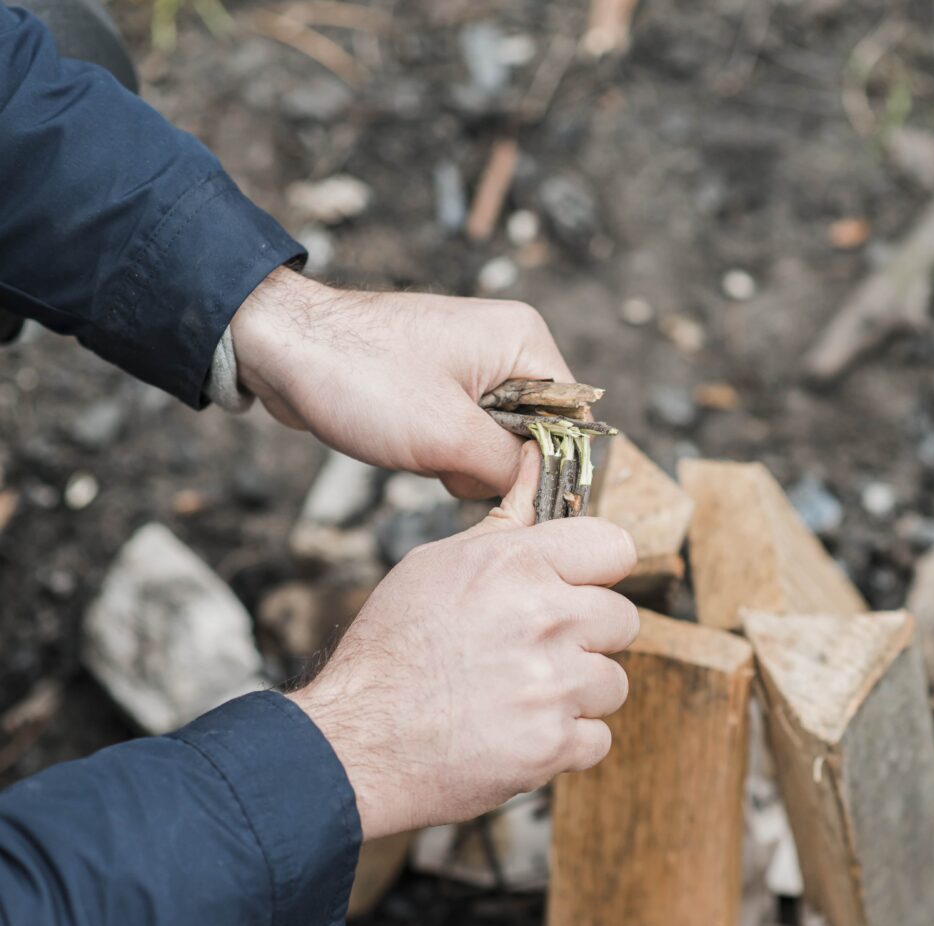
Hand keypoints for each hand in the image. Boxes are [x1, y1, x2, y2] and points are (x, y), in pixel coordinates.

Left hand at [231, 267, 569, 497]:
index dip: (549, 464)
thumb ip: (510, 468)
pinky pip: (465, 436)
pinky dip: (442, 453)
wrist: (278, 348)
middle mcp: (508, 347)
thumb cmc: (360, 375)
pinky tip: (409, 447)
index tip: (513, 494)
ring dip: (462, 462)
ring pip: (498, 442)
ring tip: (420, 447)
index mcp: (524, 341)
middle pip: (537, 434)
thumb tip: (544, 494)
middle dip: (494, 463)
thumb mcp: (447, 434)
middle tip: (448, 460)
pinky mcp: (442, 385)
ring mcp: (474, 365)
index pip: (573, 419)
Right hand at [290, 445, 639, 838]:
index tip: (575, 589)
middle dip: (586, 638)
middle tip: (533, 652)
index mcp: (518, 564)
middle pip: (622, 619)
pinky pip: (597, 739)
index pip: (615, 546)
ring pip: (612, 682)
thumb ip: (505, 521)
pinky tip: (519, 734)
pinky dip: (565, 744)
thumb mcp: (437, 565)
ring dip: (577, 695)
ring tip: (520, 696)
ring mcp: (553, 684)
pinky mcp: (554, 744)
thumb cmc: (392, 650)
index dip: (597, 571)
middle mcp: (545, 618)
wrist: (355, 745)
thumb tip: (533, 460)